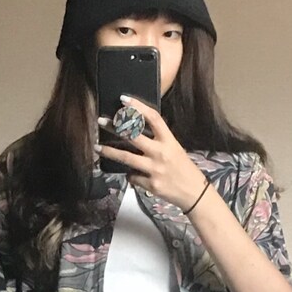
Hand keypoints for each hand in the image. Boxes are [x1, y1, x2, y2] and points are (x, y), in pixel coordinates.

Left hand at [95, 94, 208, 212]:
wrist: (194, 192)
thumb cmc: (183, 168)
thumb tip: (135, 131)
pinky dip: (129, 175)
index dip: (138, 107)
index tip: (124, 99)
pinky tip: (131, 175)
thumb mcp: (174, 148)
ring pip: (126, 158)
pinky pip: (132, 177)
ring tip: (97, 147)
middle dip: (115, 126)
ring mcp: (154, 169)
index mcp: (169, 140)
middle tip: (101, 121)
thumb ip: (158, 140)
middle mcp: (160, 153)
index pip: (153, 118)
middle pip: (133, 135)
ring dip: (109, 152)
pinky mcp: (150, 184)